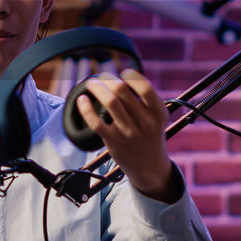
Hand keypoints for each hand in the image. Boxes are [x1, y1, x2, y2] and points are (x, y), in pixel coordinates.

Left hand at [75, 68, 180, 202]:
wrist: (150, 168)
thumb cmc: (150, 137)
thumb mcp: (157, 119)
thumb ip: (146, 101)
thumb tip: (124, 78)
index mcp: (158, 113)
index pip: (145, 87)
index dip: (131, 75)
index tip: (123, 72)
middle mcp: (145, 122)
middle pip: (122, 90)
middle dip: (108, 78)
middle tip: (101, 77)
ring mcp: (129, 132)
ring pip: (110, 102)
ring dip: (97, 88)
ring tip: (91, 84)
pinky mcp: (114, 141)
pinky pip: (96, 122)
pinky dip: (86, 108)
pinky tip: (82, 100)